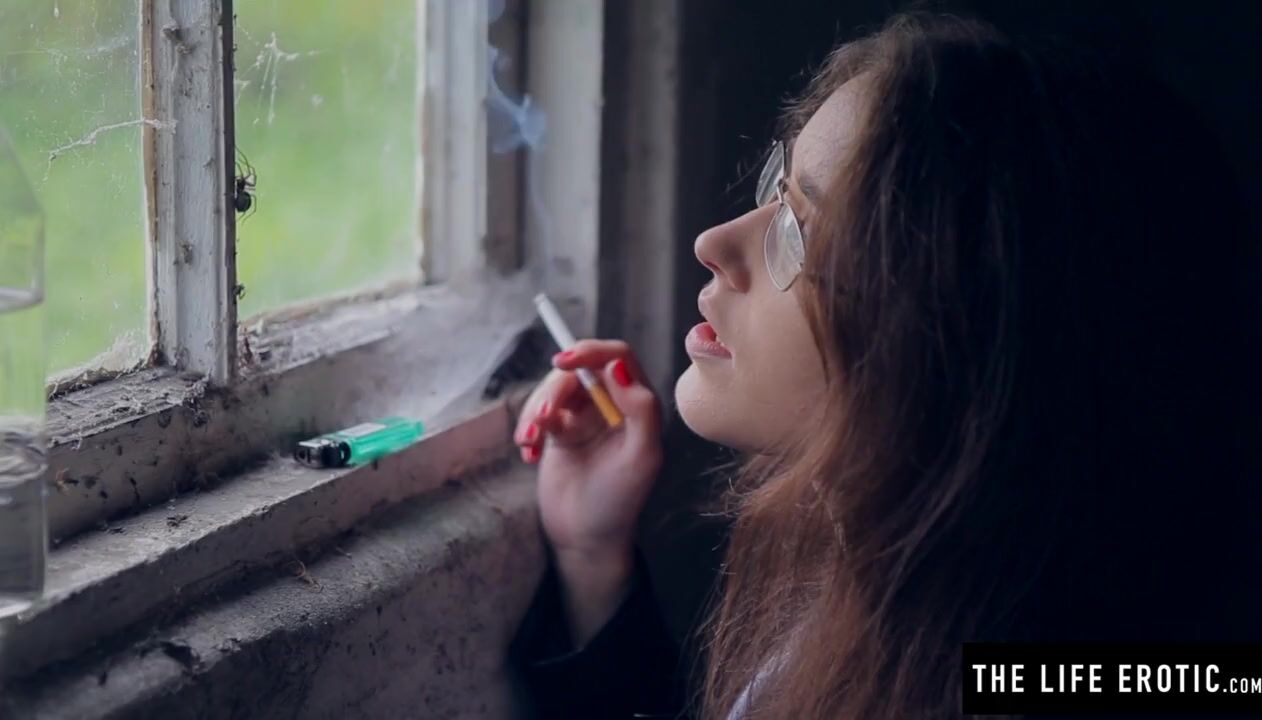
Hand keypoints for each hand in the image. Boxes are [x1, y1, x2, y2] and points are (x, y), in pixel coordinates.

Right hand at [514, 339, 662, 643]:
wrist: (586, 538)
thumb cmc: (620, 501)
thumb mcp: (641, 457)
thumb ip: (641, 409)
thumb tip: (619, 365)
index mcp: (639, 404)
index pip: (618, 357)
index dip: (591, 352)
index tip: (563, 362)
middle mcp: (613, 403)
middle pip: (578, 370)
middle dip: (554, 392)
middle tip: (542, 421)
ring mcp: (584, 415)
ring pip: (553, 389)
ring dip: (535, 411)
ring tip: (529, 443)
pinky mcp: (559, 430)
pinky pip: (537, 412)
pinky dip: (528, 428)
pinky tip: (529, 453)